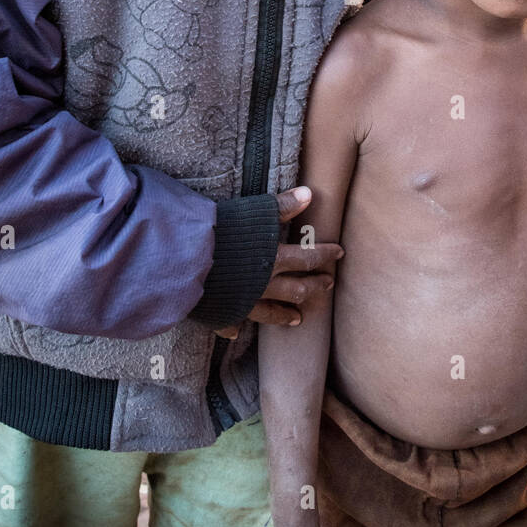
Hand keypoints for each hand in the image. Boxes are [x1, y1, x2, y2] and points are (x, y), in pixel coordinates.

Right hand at [218, 187, 342, 335]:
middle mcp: (263, 284)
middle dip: (314, 286)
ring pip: (270, 312)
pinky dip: (234, 327)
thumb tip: (309, 193)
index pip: (307, 257)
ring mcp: (243, 302)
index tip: (340, 252)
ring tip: (298, 320)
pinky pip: (230, 323)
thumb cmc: (220, 232)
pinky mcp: (220, 312)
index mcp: (273, 259)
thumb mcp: (253, 213)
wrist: (186, 260)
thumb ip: (281, 206)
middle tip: (328, 285)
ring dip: (285, 315)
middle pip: (296, 288)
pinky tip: (235, 333)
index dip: (325, 254)